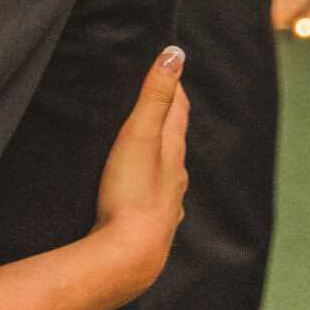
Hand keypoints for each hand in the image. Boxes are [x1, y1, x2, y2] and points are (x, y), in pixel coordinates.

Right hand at [92, 47, 190, 292]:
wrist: (131, 255)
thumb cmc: (133, 192)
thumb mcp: (140, 136)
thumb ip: (155, 95)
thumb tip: (175, 54)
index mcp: (173, 148)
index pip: (178, 108)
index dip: (173, 85)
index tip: (167, 64)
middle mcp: (175, 173)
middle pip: (175, 135)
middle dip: (168, 114)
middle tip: (157, 94)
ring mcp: (167, 200)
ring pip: (168, 166)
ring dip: (159, 149)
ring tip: (146, 139)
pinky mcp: (152, 221)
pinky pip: (154, 193)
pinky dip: (150, 180)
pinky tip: (142, 186)